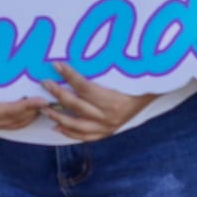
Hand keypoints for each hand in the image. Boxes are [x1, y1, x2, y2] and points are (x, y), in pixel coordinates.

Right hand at [0, 96, 49, 131]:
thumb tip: (8, 64)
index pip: (8, 110)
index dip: (27, 106)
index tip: (42, 100)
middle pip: (15, 118)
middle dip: (33, 111)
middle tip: (49, 100)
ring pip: (15, 124)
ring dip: (31, 115)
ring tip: (44, 104)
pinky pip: (11, 125)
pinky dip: (24, 118)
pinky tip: (32, 109)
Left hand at [40, 63, 157, 142]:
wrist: (151, 93)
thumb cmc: (136, 80)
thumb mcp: (121, 74)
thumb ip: (99, 71)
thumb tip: (74, 61)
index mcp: (112, 100)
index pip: (84, 86)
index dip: (69, 75)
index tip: (56, 65)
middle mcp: (108, 116)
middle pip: (76, 105)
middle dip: (57, 93)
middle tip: (44, 83)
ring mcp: (107, 127)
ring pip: (76, 125)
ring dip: (58, 116)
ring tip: (45, 108)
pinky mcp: (107, 132)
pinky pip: (85, 136)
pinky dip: (70, 132)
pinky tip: (57, 126)